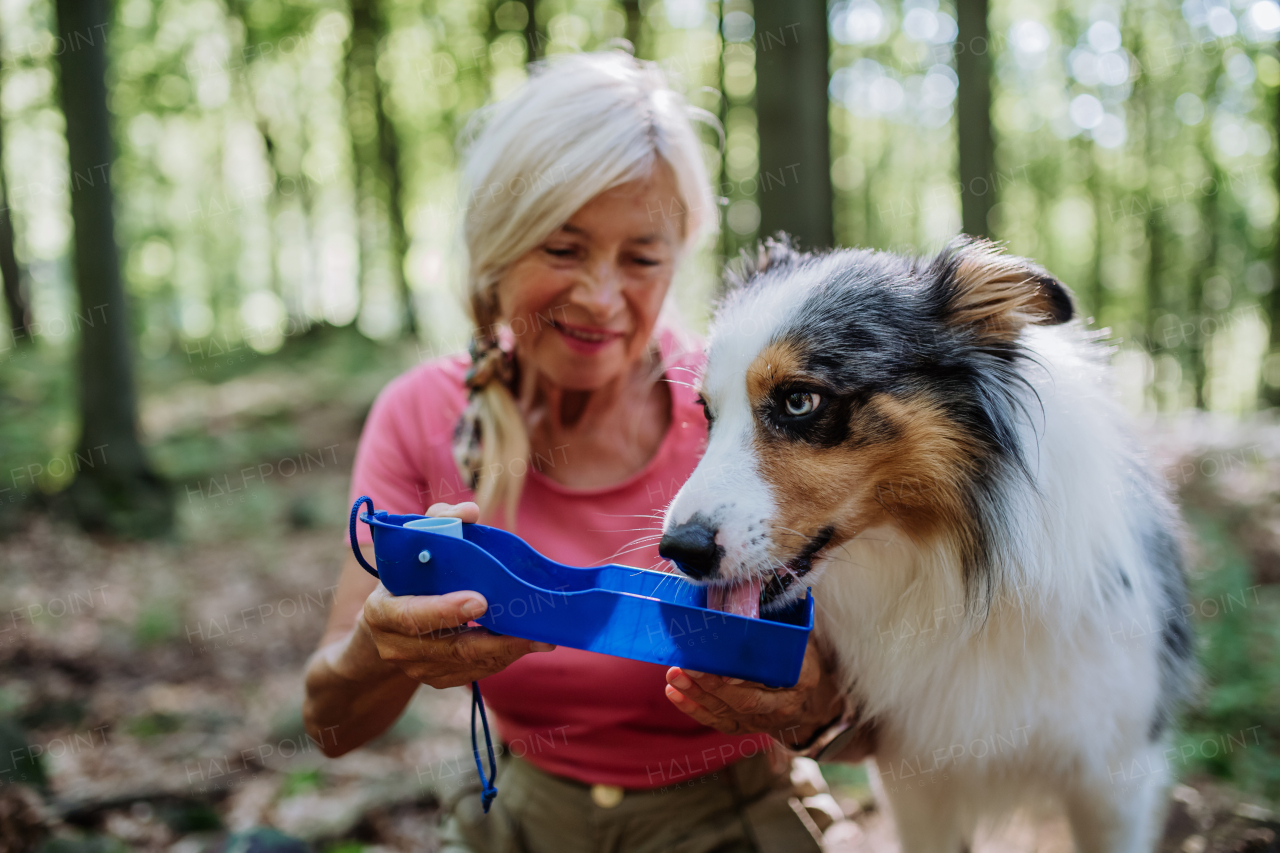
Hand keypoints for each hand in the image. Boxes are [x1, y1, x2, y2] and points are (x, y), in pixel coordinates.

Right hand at [349, 501, 555, 688]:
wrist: (385, 625)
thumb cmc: (406, 577)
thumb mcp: (412, 546)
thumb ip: (439, 522)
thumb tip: (469, 513)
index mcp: (382, 611)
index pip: (412, 616)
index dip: (445, 611)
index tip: (480, 602)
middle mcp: (396, 646)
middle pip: (449, 648)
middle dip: (492, 640)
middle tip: (529, 629)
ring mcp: (416, 668)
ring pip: (467, 665)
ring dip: (505, 651)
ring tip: (540, 637)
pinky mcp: (438, 679)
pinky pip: (474, 673)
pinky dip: (501, 658)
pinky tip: (526, 644)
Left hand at [664, 635, 852, 750]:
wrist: (804, 693)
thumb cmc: (793, 653)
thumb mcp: (795, 636)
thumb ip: (776, 624)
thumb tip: (746, 588)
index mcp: (803, 677)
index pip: (777, 681)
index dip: (750, 679)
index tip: (726, 673)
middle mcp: (785, 704)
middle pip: (747, 701)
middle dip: (713, 685)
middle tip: (688, 667)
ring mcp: (763, 720)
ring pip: (728, 711)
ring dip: (698, 694)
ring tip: (675, 676)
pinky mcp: (745, 727)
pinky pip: (717, 722)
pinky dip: (694, 709)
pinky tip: (674, 694)